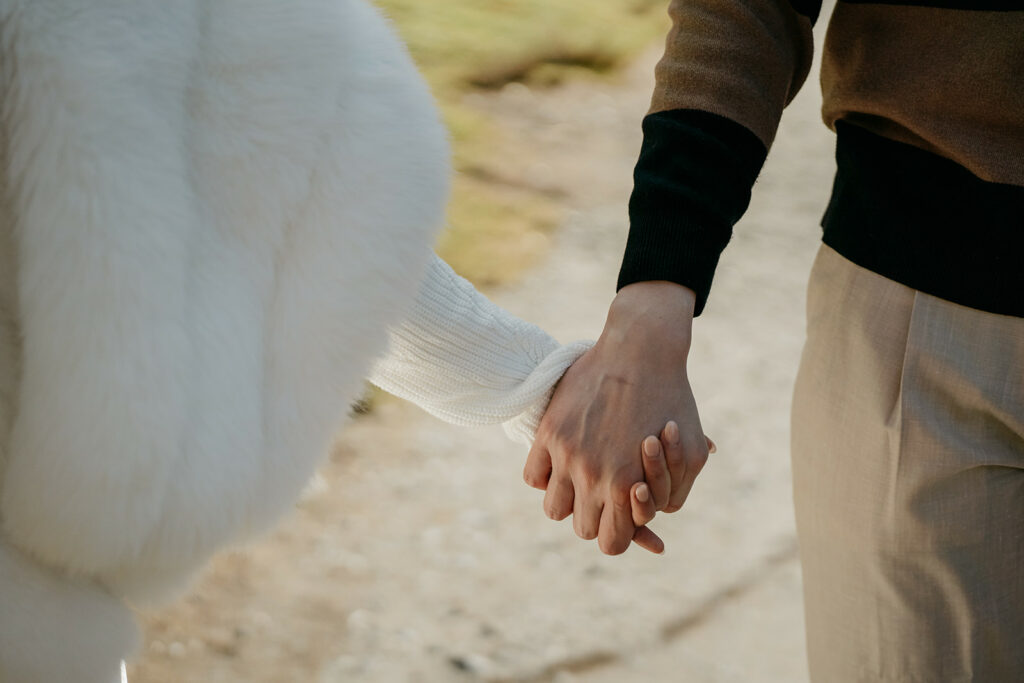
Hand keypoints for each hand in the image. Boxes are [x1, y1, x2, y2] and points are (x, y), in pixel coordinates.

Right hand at [523, 282, 710, 554]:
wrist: (641, 351)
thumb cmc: (672, 401)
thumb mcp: (691, 453)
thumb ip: (674, 495)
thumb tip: (657, 535)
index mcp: (629, 487)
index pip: (612, 543)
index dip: (618, 537)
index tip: (620, 521)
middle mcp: (594, 476)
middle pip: (583, 529)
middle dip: (595, 518)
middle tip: (604, 498)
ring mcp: (568, 455)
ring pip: (554, 509)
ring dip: (568, 500)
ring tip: (581, 481)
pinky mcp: (550, 433)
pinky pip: (534, 477)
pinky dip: (546, 477)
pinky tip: (562, 464)